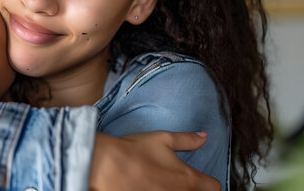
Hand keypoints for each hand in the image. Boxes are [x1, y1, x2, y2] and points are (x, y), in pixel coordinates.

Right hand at [89, 131, 220, 190]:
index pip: (214, 187)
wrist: (107, 166)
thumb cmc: (135, 151)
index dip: (209, 181)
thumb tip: (204, 136)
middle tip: (176, 180)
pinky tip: (149, 187)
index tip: (200, 179)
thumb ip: (187, 139)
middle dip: (192, 189)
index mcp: (189, 180)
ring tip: (160, 184)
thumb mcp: (163, 139)